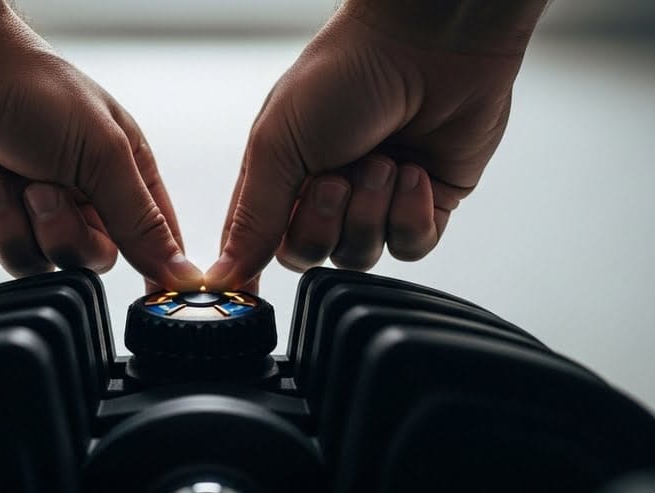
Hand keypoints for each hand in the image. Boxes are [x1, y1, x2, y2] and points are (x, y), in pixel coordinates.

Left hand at [0, 10, 202, 288]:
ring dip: (5, 223)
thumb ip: (141, 221)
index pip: (149, 241)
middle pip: (81, 260)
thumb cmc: (27, 88)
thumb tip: (181, 273)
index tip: (153, 290)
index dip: (150, 264)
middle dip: (55, 230)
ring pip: (27, 265)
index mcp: (117, 173)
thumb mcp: (102, 152)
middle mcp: (72, 197)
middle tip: (38, 189)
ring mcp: (21, 211)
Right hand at [206, 0, 542, 289]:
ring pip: (362, 255)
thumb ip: (254, 217)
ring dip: (371, 211)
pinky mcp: (426, 204)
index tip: (248, 288)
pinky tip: (414, 173)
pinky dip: (411, 215)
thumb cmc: (346, 72)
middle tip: (337, 179)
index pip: (257, 244)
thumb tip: (226, 273)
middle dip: (325, 223)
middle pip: (313, 256)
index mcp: (281, 176)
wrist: (427, 43)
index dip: (253, 266)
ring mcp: (376, 200)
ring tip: (383, 161)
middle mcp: (326, 192)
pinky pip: (411, 247)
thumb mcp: (279, 144)